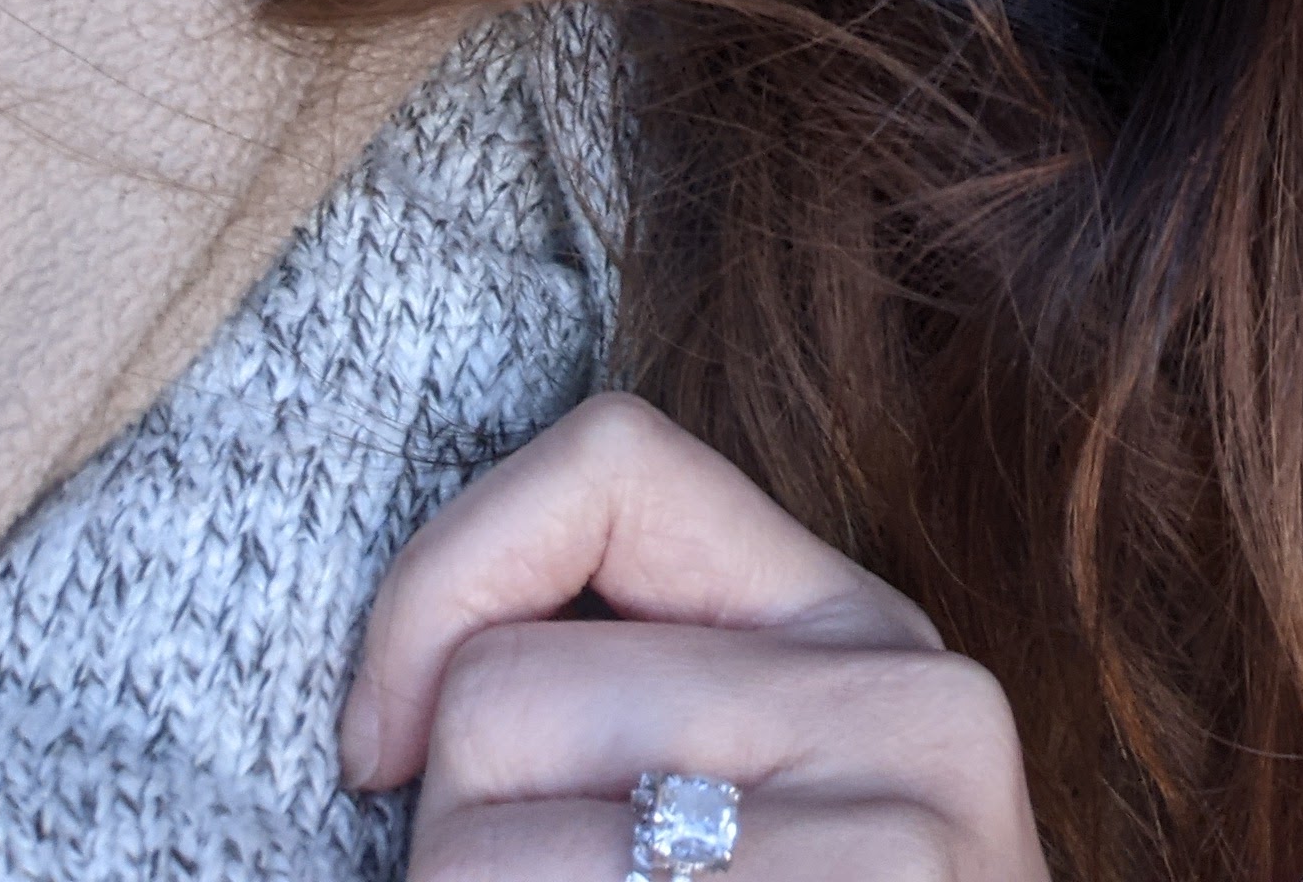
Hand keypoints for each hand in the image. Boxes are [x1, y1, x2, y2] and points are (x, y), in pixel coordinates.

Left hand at [341, 391, 1049, 878]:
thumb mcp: (732, 824)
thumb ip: (630, 711)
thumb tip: (395, 719)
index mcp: (869, 639)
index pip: (612, 461)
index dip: (443, 578)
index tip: (384, 752)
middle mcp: (918, 713)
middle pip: (497, 700)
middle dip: (444, 864)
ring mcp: (902, 859)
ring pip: (474, 855)